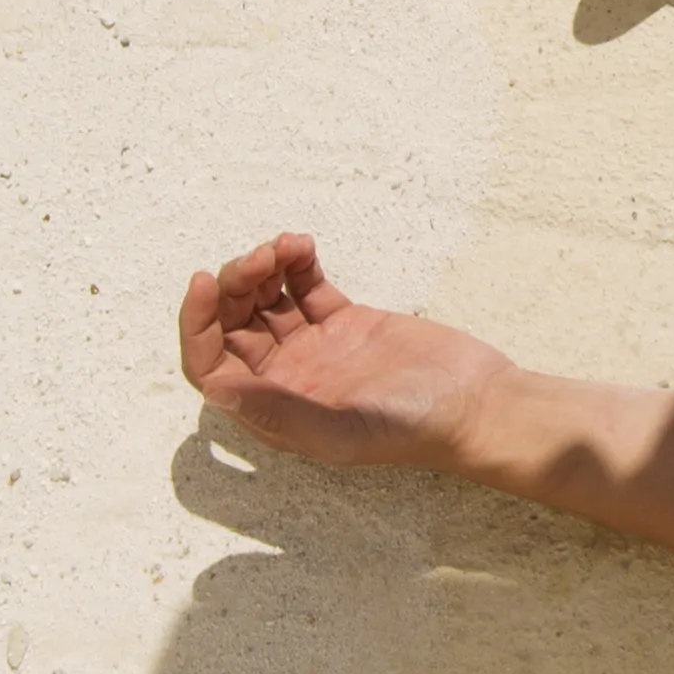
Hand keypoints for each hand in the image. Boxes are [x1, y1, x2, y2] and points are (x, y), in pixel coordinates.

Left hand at [178, 233, 508, 472]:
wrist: (476, 403)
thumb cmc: (413, 429)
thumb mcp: (341, 430)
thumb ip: (279, 411)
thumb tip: (215, 388)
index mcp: (273, 411)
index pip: (211, 366)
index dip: (197, 325)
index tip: (205, 282)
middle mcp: (285, 379)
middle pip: (232, 326)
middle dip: (233, 287)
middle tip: (259, 257)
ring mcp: (315, 348)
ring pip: (264, 301)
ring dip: (262, 268)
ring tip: (284, 245)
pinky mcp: (346, 321)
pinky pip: (305, 286)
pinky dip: (297, 263)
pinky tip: (303, 244)